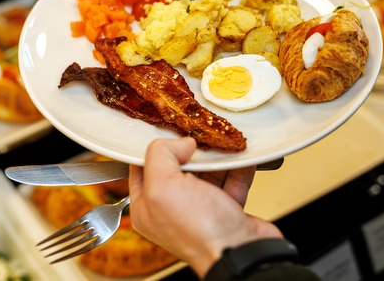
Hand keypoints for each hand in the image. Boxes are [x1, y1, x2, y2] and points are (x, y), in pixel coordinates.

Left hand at [129, 137, 283, 277]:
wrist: (241, 253)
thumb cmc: (199, 230)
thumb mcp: (163, 186)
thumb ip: (162, 155)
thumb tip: (180, 142)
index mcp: (147, 206)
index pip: (142, 167)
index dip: (154, 148)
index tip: (169, 131)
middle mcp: (171, 209)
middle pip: (177, 167)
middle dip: (190, 150)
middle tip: (200, 136)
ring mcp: (200, 210)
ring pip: (206, 172)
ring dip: (217, 157)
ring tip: (223, 141)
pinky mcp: (226, 210)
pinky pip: (231, 180)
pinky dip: (237, 167)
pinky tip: (241, 155)